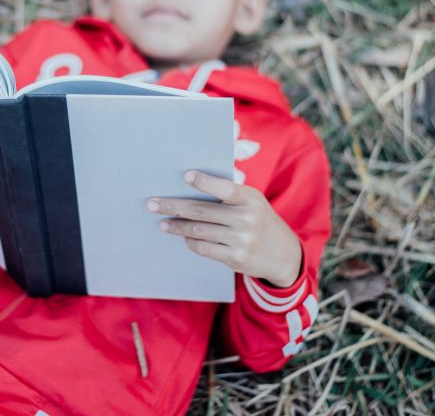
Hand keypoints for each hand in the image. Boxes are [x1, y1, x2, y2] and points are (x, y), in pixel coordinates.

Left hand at [147, 170, 302, 287]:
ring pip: (198, 231)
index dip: (204, 182)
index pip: (224, 188)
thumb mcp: (252, 200)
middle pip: (201, 211)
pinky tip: (182, 236)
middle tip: (152, 204)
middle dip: (173, 206)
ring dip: (176, 226)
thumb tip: (193, 178)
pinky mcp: (235, 258)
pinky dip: (190, 241)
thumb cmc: (259, 219)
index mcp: (250, 198)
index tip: (185, 176)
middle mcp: (246, 219)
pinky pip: (204, 248)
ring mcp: (241, 240)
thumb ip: (229, 189)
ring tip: (162, 223)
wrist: (283, 254)